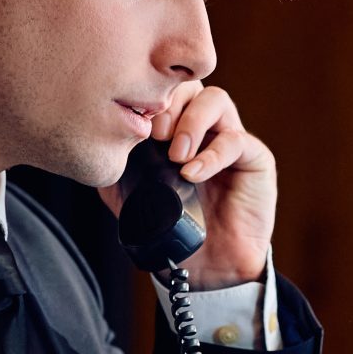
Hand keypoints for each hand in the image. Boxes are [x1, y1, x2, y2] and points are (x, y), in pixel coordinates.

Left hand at [96, 82, 275, 289]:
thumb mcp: (132, 199)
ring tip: (176, 155)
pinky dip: (212, 154)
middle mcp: (205, 129)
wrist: (206, 269)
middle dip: (170, 103)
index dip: (150, 97)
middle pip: (191, 85)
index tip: (135, 124)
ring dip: (191, 122)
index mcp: (177, 130)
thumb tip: (97, 147)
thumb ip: (117, 171)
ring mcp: (231, 140)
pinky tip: (193, 174)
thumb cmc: (173, 231)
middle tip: (156, 134)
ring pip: (216, 100)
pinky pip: (236, 140)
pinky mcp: (255, 159)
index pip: (166, 91)